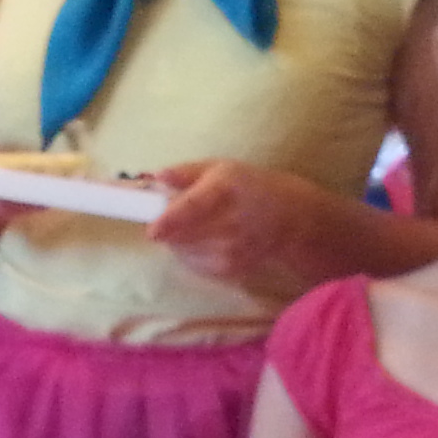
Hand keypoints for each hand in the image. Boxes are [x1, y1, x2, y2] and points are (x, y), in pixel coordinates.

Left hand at [144, 159, 333, 288]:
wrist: (286, 218)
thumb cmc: (245, 187)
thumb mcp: (218, 168)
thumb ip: (185, 173)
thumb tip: (157, 176)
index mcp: (225, 188)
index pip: (195, 207)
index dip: (171, 221)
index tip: (152, 231)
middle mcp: (231, 221)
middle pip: (183, 236)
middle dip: (167, 230)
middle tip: (168, 218)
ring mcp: (232, 250)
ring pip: (184, 252)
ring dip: (176, 242)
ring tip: (192, 227)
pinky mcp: (231, 269)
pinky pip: (193, 265)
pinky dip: (188, 254)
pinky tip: (202, 241)